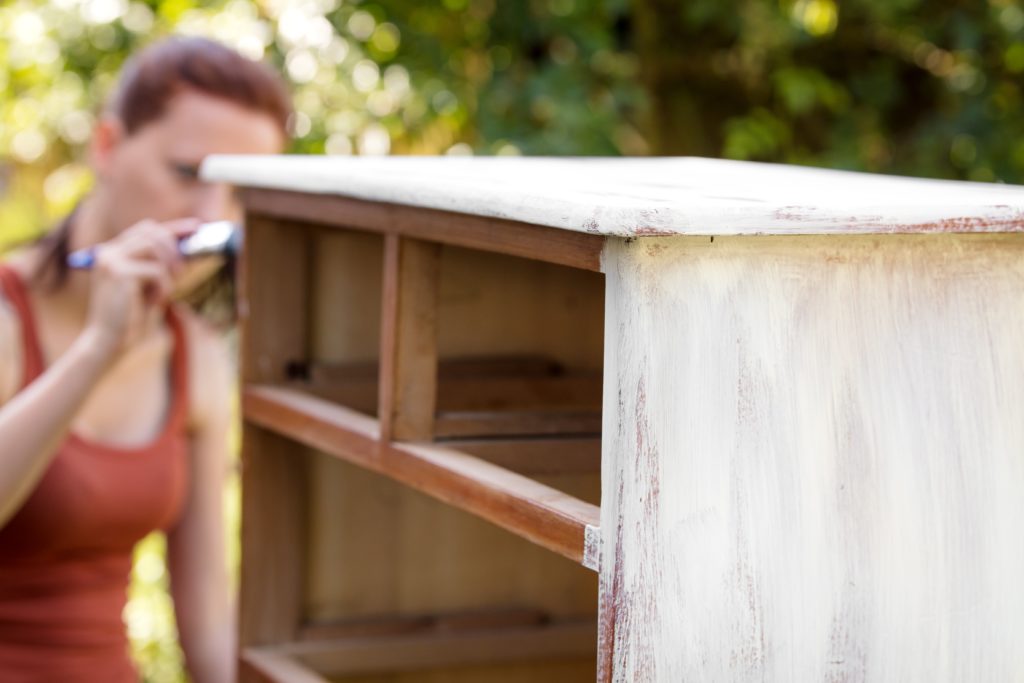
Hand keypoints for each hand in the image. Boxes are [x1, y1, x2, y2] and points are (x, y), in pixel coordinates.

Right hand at [83, 218, 199, 356]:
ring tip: (162, 292)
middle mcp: (107, 252)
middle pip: (152, 232)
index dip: (173, 228)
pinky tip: (152, 303)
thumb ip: (161, 265)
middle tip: (182, 271)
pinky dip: (163, 288)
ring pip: (156, 248)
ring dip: (168, 271)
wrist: (108, 343)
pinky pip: (158, 272)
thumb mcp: (148, 286)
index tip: (196, 227)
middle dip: (173, 248)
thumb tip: (188, 249)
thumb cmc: (130, 317)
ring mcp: (112, 260)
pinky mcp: (120, 273)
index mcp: (111, 253)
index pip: (145, 229)